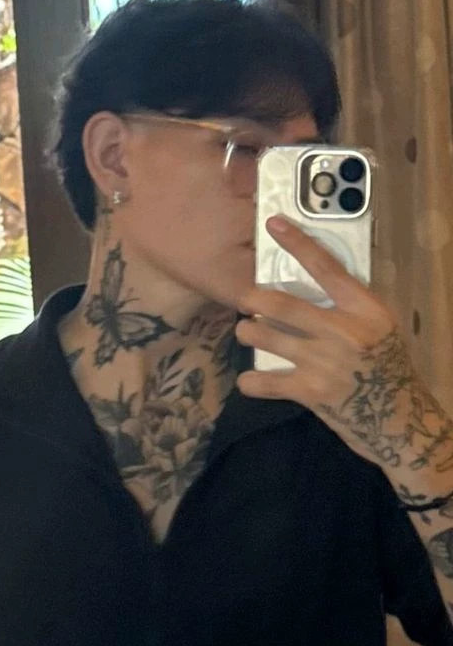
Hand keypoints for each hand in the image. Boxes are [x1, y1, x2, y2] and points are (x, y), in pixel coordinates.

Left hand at [234, 215, 439, 469]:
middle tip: (245, 300)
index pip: (326, 268)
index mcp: (364, 310)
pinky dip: (252, 381)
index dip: (297, 244)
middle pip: (283, 303)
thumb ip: (349, 309)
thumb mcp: (379, 329)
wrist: (400, 420)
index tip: (273, 224)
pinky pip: (266, 382)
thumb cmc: (388, 369)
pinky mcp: (311, 392)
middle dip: (254, 299)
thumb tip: (311, 289)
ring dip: (249, 333)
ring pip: (267, 337)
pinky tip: (250, 380)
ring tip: (248, 332)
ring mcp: (325, 362)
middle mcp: (343, 331)